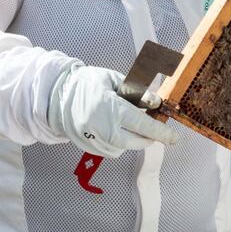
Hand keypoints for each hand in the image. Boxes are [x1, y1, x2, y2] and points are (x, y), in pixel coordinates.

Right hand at [48, 64, 178, 156]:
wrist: (56, 95)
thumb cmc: (87, 83)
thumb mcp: (114, 80)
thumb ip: (137, 92)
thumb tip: (156, 103)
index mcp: (109, 108)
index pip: (142, 125)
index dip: (161, 132)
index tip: (174, 138)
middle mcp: (101, 128)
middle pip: (135, 142)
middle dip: (149, 137)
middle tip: (153, 127)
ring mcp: (92, 140)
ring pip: (124, 148)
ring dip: (133, 139)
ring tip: (129, 123)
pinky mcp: (86, 147)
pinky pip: (111, 151)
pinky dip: (119, 143)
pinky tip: (115, 128)